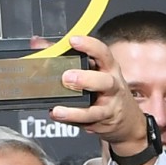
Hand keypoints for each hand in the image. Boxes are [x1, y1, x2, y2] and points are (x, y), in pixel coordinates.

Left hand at [48, 33, 161, 159]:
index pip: (103, 53)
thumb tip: (38, 43)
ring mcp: (109, 107)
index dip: (89, 46)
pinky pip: (86, 123)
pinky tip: (58, 116)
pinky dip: (70, 121)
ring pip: (96, 111)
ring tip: (59, 110)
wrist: (127, 120)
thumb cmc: (106, 90)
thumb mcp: (94, 69)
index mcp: (109, 68)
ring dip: (76, 111)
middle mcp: (112, 86)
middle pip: (104, 81)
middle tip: (67, 78)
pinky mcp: (102, 123)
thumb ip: (65, 56)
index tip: (73, 41)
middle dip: (85, 79)